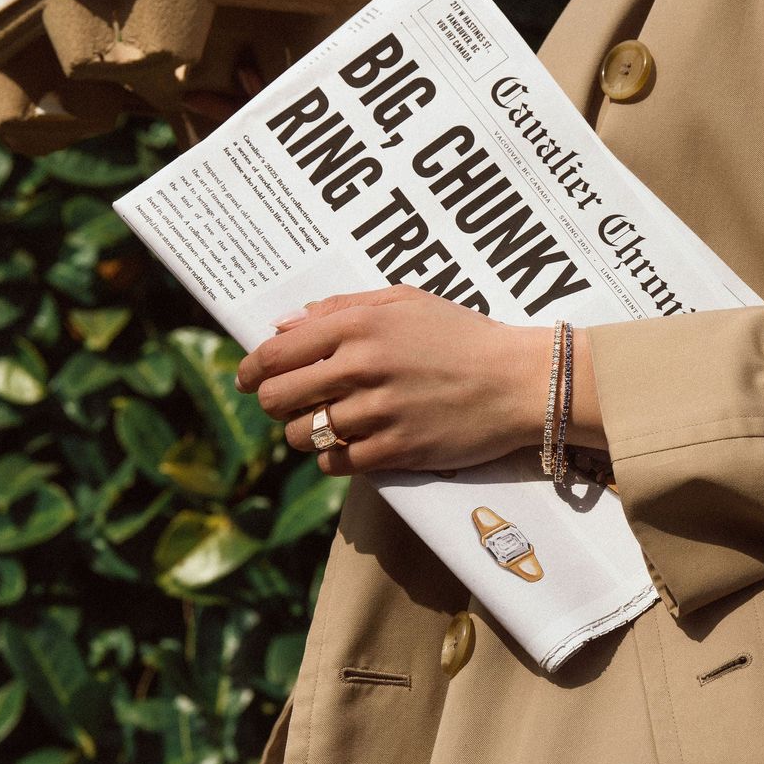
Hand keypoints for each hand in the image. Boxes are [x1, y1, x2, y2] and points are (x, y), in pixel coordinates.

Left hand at [235, 286, 604, 474]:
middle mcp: (362, 366)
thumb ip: (342, 306)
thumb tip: (282, 324)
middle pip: (277, 397)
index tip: (245, 378)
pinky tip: (349, 445)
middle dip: (273, 403)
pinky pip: (336, 462)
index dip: (249, 369)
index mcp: (360, 324)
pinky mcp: (396, 450)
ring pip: (302, 434)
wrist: (518, 381)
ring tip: (322, 425)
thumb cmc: (462, 335)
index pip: (275, 352)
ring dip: (302, 432)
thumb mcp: (406, 300)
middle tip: (286, 404)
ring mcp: (378, 411)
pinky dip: (333, 457)